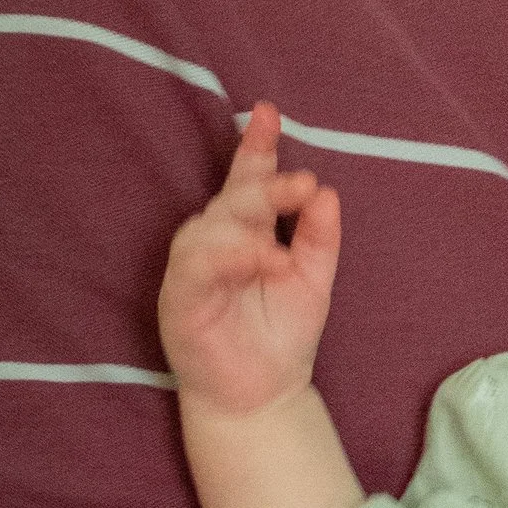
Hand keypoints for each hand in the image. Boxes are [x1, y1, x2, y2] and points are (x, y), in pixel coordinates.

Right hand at [157, 100, 340, 414]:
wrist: (263, 395)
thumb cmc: (283, 335)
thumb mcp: (315, 279)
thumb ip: (320, 237)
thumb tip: (328, 191)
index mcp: (246, 232)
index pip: (249, 182)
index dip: (256, 147)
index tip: (267, 112)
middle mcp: (216, 243)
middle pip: (233, 199)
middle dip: (265, 184)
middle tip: (302, 182)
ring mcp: (193, 269)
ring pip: (210, 227)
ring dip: (248, 221)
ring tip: (285, 230)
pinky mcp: (179, 299)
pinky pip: (197, 268)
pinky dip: (229, 259)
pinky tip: (263, 257)